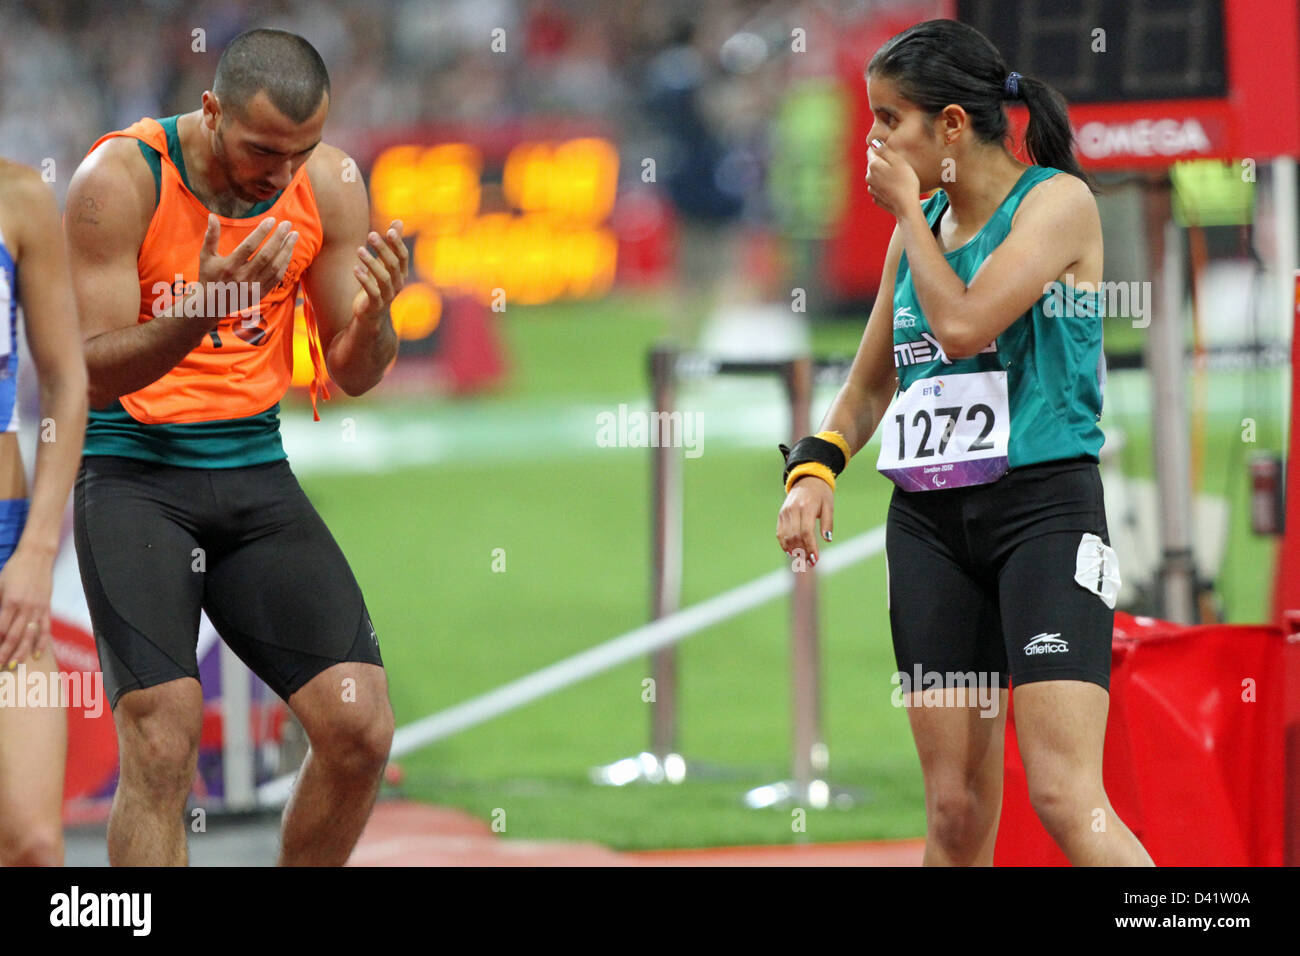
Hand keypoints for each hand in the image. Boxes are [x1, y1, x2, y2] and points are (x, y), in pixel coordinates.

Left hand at [0, 545, 54, 669]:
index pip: (0, 629)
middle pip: (14, 636)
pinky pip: (45, 628)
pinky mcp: (47, 607)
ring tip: (13, 665)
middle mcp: (25, 607)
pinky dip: (41, 642)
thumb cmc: (14, 569)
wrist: (37, 556)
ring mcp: (38, 608)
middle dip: (5, 653)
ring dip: (21, 652)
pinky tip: (36, 654)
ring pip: (29, 635)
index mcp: (10, 601)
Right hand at [197, 215, 298, 319]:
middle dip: (279, 238)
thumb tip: (213, 215)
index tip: (272, 219)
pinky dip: (285, 263)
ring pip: (275, 267)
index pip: (249, 246)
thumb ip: (211, 236)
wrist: (212, 305)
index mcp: (229, 267)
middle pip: (266, 256)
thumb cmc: (209, 276)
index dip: (261, 232)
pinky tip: (289, 251)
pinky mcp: (260, 294)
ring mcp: (253, 288)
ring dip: (286, 250)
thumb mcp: (206, 256)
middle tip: (288, 224)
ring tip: (293, 236)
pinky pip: (277, 277)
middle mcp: (242, 278)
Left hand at [351, 220, 408, 325]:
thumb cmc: (378, 284)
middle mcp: (397, 284)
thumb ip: (392, 244)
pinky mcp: (376, 305)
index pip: (402, 256)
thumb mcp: (385, 263)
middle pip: (393, 264)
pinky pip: (372, 292)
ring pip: (383, 277)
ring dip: (371, 263)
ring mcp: (388, 295)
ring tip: (359, 250)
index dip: (397, 244)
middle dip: (383, 249)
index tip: (389, 230)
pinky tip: (355, 269)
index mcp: (401, 273)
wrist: (371, 314)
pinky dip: (364, 280)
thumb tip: (398, 221)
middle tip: (370, 234)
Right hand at [776, 476, 834, 566]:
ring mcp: (785, 512)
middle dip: (803, 552)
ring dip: (794, 551)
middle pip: (795, 536)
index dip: (810, 547)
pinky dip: (784, 544)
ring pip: (786, 537)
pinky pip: (780, 533)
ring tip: (803, 560)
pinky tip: (792, 553)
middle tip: (811, 563)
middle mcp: (793, 510)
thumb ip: (827, 523)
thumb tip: (827, 539)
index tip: (816, 559)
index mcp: (806, 507)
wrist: (807, 479)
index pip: (806, 532)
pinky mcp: (781, 515)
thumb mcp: (829, 506)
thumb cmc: (821, 494)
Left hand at [865, 137, 920, 218]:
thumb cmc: (906, 182)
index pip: (872, 150)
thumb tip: (874, 142)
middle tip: (898, 166)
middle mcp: (868, 177)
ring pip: (876, 176)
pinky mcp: (876, 198)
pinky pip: (879, 188)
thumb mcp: (898, 161)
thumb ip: (884, 150)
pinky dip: (885, 186)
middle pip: (874, 164)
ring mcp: (871, 189)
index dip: (882, 149)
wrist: (906, 206)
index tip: (892, 153)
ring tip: (897, 178)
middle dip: (883, 163)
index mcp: (873, 165)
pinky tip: (895, 189)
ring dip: (883, 175)